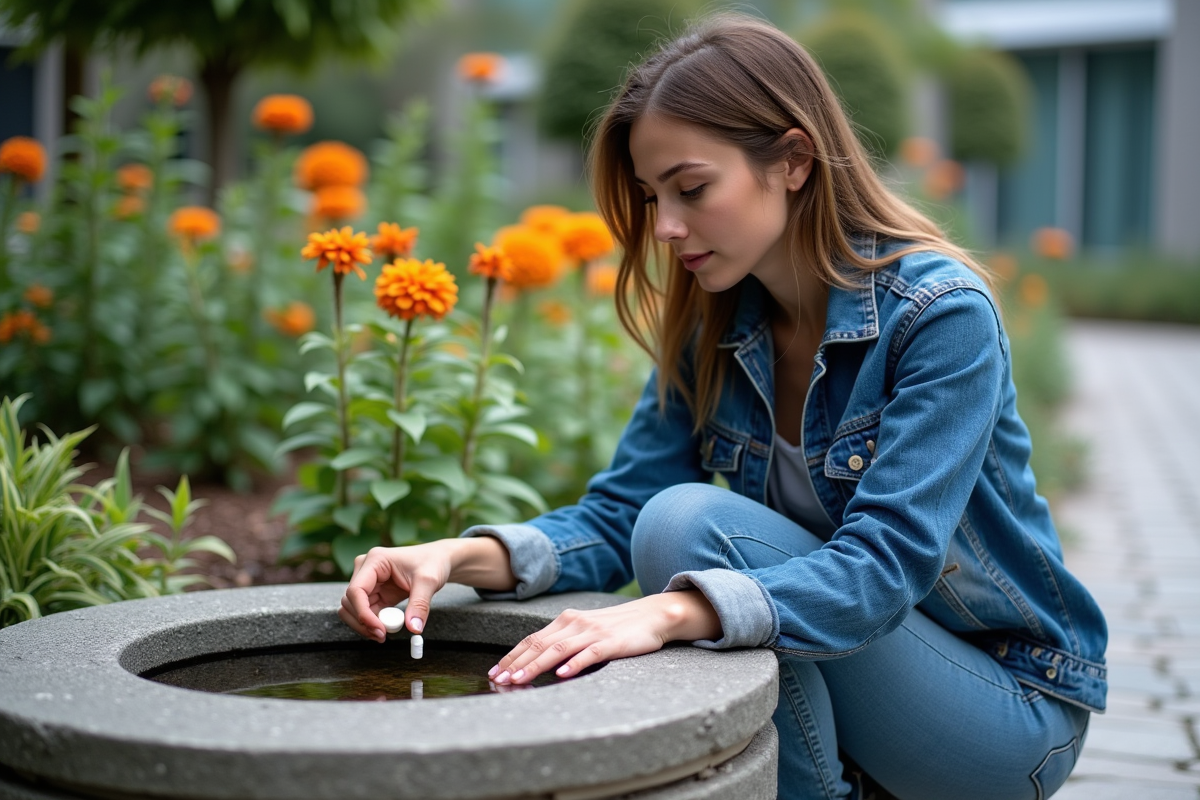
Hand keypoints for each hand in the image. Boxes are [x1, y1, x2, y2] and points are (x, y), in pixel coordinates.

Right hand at [339, 543, 453, 641]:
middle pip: (349, 601)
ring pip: (352, 609)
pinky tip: (386, 629)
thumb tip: (413, 628)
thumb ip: (420, 605)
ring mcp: (368, 581)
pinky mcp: (374, 592)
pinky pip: (364, 612)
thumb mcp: (429, 581)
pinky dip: (371, 623)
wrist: (439, 559)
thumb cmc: (433, 563)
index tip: (379, 630)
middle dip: (362, 622)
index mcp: (375, 560)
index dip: (363, 613)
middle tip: (382, 637)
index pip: (356, 590)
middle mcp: (366, 569)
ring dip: (363, 625)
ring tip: (383, 635)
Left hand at [490, 589, 720, 684]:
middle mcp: (575, 623)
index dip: (512, 655)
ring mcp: (593, 632)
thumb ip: (564, 642)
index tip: (495, 671)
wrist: (652, 615)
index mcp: (566, 620)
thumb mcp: (585, 630)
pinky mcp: (611, 642)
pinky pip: (589, 654)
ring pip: (558, 649)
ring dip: (536, 665)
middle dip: (516, 662)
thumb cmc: (616, 627)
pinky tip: (562, 674)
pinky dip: (574, 664)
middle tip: (498, 679)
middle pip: (539, 644)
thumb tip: (537, 662)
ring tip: (520, 679)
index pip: (532, 639)